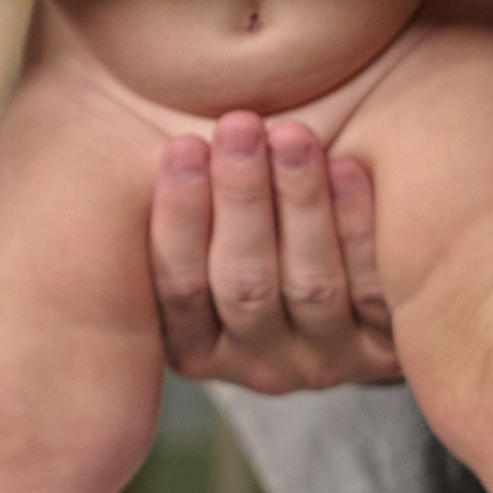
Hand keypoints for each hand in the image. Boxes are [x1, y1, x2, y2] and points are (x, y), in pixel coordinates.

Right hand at [149, 112, 398, 390]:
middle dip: (241, 201)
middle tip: (239, 126)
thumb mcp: (206, 226)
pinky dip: (360, 228)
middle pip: (243, 287)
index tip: (182, 145)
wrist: (353, 265)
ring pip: (310, 287)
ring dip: (301, 206)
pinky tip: (349, 169)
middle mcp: (258, 366)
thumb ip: (179, 197)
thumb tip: (106, 128)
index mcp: (195, 348)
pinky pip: (374, 290)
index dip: (179, 218)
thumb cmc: (253, 222)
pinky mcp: (386, 348)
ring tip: (292, 136)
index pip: (178, 289)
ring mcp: (325, 362)